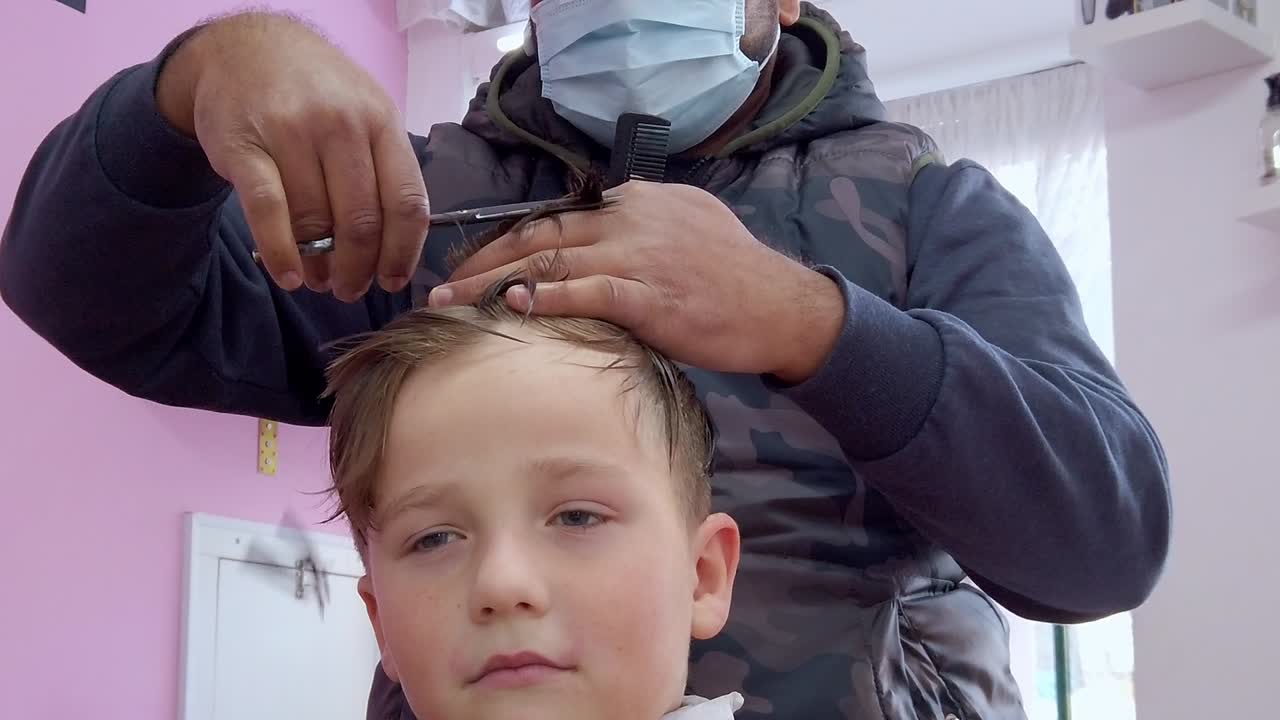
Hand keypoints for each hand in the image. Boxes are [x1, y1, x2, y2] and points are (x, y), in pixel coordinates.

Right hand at [156, 12, 429, 300]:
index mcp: (381, 122)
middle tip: (350, 289)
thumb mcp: (364, 111)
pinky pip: (269, 212)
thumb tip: (397, 245)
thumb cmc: (315, 92)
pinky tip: (289, 276)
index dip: (402, 253)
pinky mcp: (244, 146)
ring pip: (315, 222)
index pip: (406, 202)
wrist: (243, 47)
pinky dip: (281, 253)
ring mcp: (292, 133)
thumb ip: (385, 168)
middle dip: (358, 269)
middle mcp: (341, 125)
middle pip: (362, 221)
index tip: (392, 280)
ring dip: (318, 266)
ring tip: (317, 280)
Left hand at [434, 182, 845, 383]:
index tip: (472, 265)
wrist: (780, 306)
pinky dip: (546, 299)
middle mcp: (630, 219)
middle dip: (483, 263)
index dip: (506, 242)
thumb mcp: (685, 227)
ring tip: (454, 307)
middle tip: (442, 288)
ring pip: (551, 263)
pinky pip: (586, 293)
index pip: (554, 217)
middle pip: (539, 235)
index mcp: (634, 201)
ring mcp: (639, 256)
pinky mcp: (650, 296)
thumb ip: (635, 228)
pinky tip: (512, 309)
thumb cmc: (732, 275)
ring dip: (494, 285)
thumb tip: (590, 246)